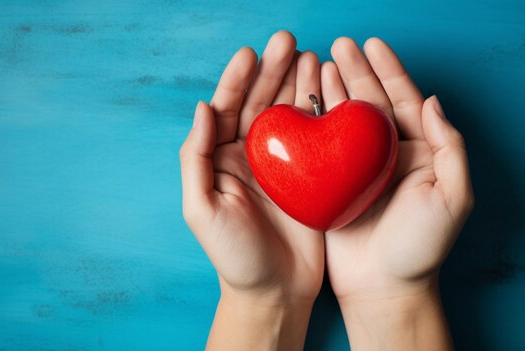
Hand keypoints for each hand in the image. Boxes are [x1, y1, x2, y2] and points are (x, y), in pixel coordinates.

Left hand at [179, 31, 323, 349]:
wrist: (274, 290)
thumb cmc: (233, 255)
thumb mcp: (202, 209)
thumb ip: (196, 158)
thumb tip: (202, 108)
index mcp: (222, 160)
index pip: (228, 110)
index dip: (237, 80)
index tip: (251, 53)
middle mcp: (252, 156)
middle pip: (261, 103)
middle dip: (273, 71)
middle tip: (288, 40)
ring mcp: (284, 164)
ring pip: (290, 114)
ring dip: (299, 83)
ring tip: (312, 55)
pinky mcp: (312, 177)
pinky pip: (317, 138)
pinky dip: (322, 112)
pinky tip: (329, 89)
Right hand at [321, 37, 473, 348]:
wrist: (385, 286)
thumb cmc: (420, 246)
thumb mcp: (452, 197)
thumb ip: (449, 147)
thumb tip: (432, 100)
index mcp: (415, 153)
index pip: (402, 101)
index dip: (388, 71)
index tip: (372, 45)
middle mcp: (383, 156)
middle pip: (368, 103)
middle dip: (355, 72)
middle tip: (338, 45)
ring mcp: (353, 169)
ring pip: (341, 120)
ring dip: (331, 90)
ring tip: (318, 63)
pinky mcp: (329, 184)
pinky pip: (319, 147)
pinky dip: (311, 123)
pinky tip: (301, 103)